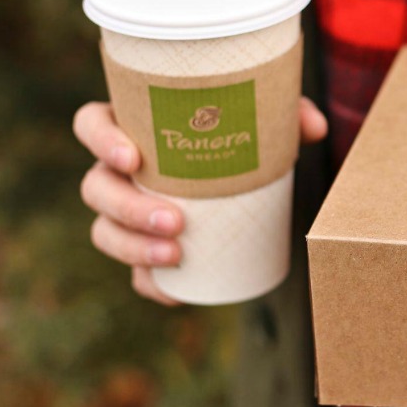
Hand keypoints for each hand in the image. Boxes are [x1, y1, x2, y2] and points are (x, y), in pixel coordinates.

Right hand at [73, 97, 328, 304]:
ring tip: (176, 254)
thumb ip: (287, 114)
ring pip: (105, 232)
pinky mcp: (146, 247)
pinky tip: (173, 293)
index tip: (133, 158)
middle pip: (96, 188)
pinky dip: (151, 284)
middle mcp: (119, 171)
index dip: (100, 140)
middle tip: (175, 219)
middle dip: (127, 208)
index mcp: (133, 126)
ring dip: (133, 248)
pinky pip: (135, 272)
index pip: (91, 124)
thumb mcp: (264, 119)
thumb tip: (315, 128)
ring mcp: (126, 213)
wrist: (249, 178)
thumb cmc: (242, 135)